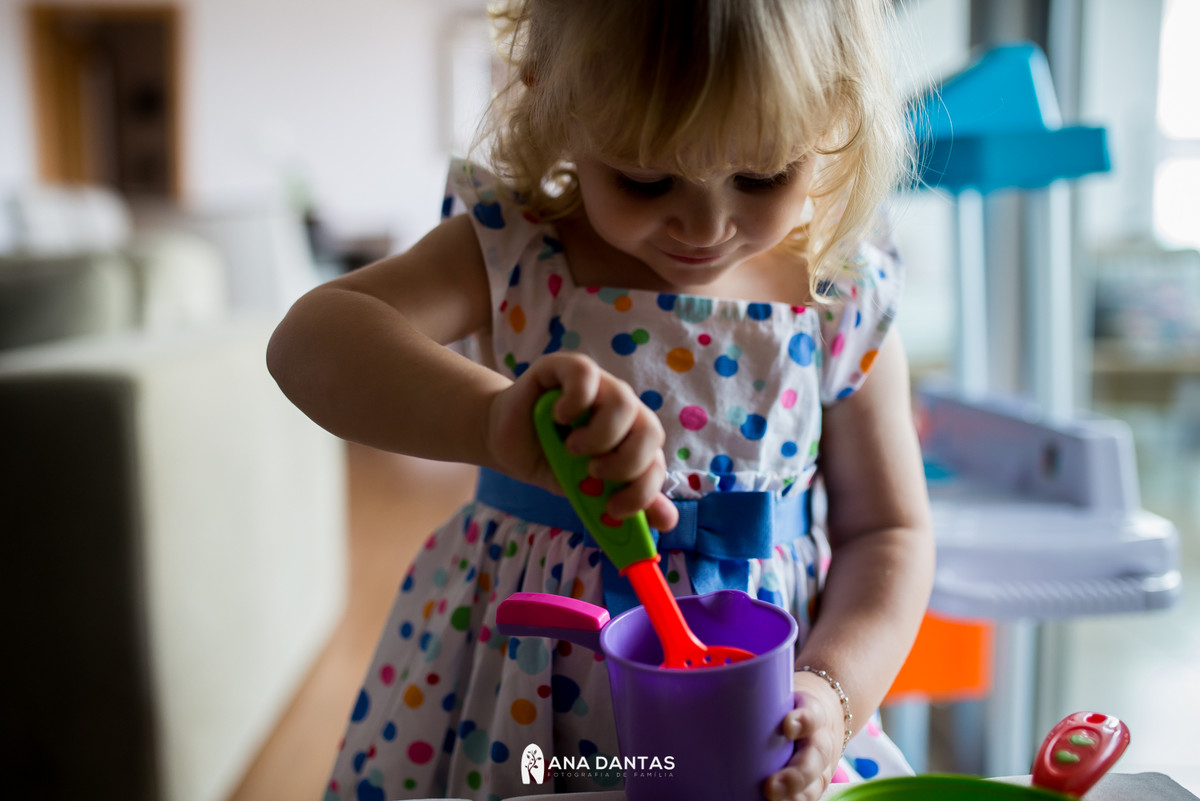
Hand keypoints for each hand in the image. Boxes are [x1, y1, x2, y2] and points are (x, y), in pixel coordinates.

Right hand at [485, 352, 678, 531]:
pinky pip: (586, 375)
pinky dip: (576, 400)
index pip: (655, 462)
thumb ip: (625, 500)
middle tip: (594, 473)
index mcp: (632, 439)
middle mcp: (622, 410)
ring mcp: (598, 386)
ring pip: (624, 402)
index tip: (614, 508)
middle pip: (650, 430)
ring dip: (600, 435)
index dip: (644, 490)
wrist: (507, 440)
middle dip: (626, 462)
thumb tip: (666, 522)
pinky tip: (559, 416)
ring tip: (573, 449)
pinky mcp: (567, 367)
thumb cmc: (551, 461)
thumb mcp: (586, 490)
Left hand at [764, 671, 845, 800]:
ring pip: (815, 785)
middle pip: (814, 759)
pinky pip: (809, 796)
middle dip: (794, 776)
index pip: (811, 715)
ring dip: (795, 796)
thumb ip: (755, 692)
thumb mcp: (781, 688)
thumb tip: (694, 681)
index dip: (802, 721)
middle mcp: (822, 740)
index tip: (788, 725)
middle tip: (770, 786)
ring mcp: (823, 766)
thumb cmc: (791, 700)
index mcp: (813, 711)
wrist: (828, 708)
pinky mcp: (818, 782)